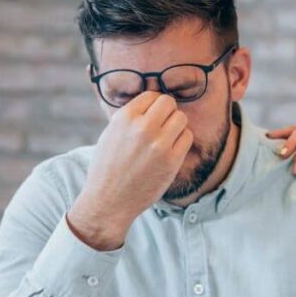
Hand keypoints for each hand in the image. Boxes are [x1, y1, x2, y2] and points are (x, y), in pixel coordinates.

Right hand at [68, 92, 192, 250]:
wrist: (109, 201)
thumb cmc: (107, 168)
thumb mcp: (110, 133)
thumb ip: (129, 117)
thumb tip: (150, 103)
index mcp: (124, 118)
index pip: (151, 95)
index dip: (153, 105)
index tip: (151, 116)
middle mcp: (142, 127)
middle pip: (169, 103)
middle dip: (167, 112)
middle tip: (162, 126)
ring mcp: (159, 144)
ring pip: (181, 118)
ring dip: (176, 126)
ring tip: (166, 138)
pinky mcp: (172, 160)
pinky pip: (187, 137)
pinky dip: (182, 140)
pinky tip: (171, 149)